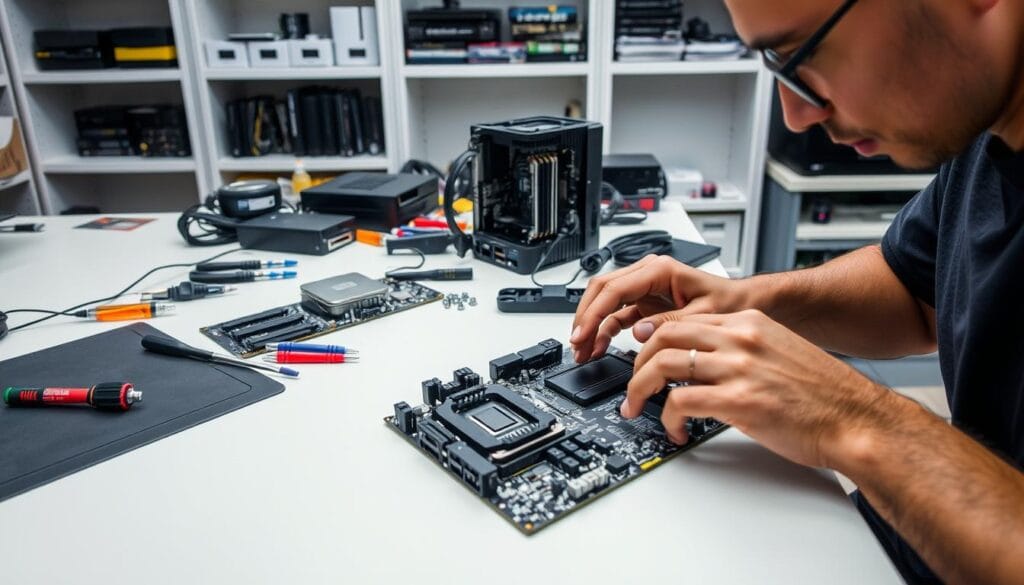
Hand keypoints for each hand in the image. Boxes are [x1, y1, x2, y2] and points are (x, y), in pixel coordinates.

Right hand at [570, 255, 748, 361]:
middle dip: (585, 318)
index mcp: (660, 270)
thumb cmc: (730, 303)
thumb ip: (670, 322)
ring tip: (583, 351)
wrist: (744, 304)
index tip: (582, 334)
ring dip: (591, 325)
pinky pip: (616, 314)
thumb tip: (638, 331)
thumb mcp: (704, 315)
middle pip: (602, 290)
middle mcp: (648, 274)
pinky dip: (604, 330)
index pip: (615, 289)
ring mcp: (643, 288)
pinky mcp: (644, 302)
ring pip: (604, 301)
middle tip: (577, 345)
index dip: (593, 313)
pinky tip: (598, 346)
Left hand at [621, 309, 897, 468]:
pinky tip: (675, 431)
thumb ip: (743, 348)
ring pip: (664, 365)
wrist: (859, 421)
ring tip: (638, 408)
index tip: (640, 355)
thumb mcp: (780, 352)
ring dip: (640, 389)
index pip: (683, 319)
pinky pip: (680, 402)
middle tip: (632, 384)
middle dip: (638, 362)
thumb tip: (706, 361)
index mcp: (750, 323)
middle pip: (664, 335)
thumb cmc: (824, 395)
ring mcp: (739, 367)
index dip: (652, 338)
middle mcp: (741, 338)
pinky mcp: (738, 401)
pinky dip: (668, 418)